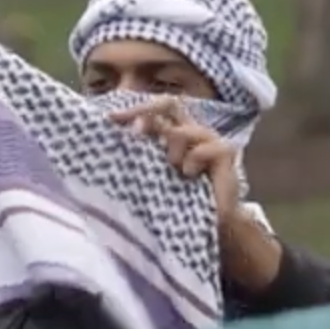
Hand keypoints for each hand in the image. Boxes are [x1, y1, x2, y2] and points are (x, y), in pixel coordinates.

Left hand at [113, 97, 281, 292]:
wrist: (207, 226)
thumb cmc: (175, 202)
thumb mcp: (149, 176)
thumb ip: (136, 156)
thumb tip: (103, 142)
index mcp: (170, 133)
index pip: (153, 107)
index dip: (132, 108)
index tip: (109, 120)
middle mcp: (189, 131)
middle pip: (169, 102)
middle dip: (146, 112)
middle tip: (134, 132)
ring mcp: (209, 140)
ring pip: (184, 129)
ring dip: (172, 148)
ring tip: (173, 169)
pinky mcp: (226, 153)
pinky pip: (205, 147)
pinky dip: (193, 159)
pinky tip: (190, 175)